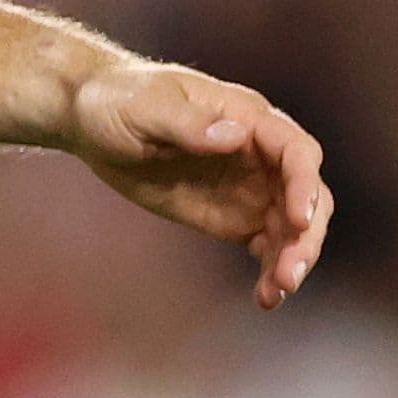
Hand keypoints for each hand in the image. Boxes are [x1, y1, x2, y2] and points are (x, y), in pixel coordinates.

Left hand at [67, 61, 332, 309]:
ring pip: (292, 226)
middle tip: (289, 273)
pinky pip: (266, 245)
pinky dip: (271, 269)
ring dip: (293, 258)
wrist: (91, 121)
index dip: (304, 185)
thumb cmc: (117, 100)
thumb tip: (235, 135)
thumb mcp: (144, 107)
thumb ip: (187, 122)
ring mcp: (249, 187)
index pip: (295, 151)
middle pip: (306, 194)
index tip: (298, 219)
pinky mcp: (232, 216)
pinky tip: (266, 297)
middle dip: (306, 234)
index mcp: (245, 116)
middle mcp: (258, 153)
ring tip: (276, 291)